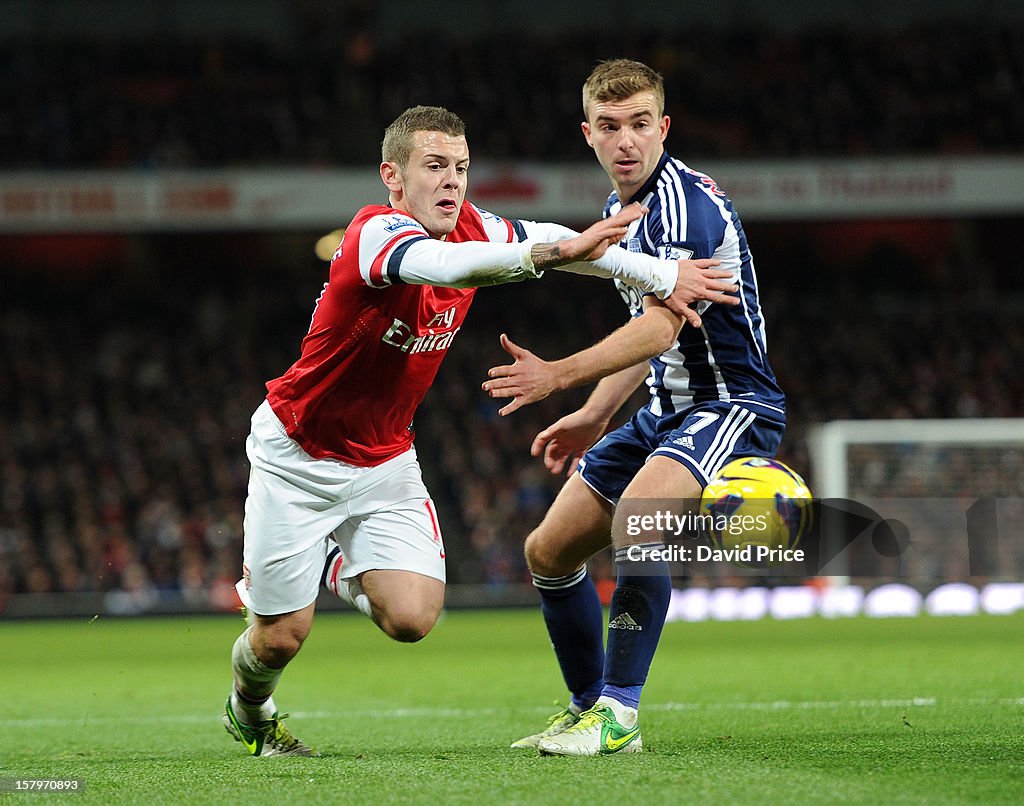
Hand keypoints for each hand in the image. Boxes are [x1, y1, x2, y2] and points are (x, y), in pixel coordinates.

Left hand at [482, 334, 558, 415]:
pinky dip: (509, 409)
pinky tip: (501, 412)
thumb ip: (511, 347)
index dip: (498, 371)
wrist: (552, 377)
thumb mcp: (524, 354)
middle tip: (484, 386)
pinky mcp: (526, 399)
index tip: (490, 373)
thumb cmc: (536, 364)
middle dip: (495, 384)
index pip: (506, 370)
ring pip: (509, 392)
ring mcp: (523, 390)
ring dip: (500, 394)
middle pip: (505, 382)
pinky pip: (516, 404)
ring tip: (491, 394)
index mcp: (518, 369)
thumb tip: (502, 336)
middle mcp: (520, 380)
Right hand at [531, 409, 608, 475]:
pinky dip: (572, 467)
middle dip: (550, 460)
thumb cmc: (578, 418)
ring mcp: (572, 444)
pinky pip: (576, 460)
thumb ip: (552, 431)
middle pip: (553, 452)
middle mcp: (563, 439)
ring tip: (556, 472)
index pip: (543, 440)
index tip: (535, 454)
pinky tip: (569, 474)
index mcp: (556, 433)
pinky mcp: (582, 448)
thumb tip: (541, 437)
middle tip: (550, 468)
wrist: (595, 417)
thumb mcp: (563, 424)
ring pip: (563, 457)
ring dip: (558, 464)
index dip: (537, 446)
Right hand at [532, 202, 647, 268]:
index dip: (631, 213)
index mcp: (606, 227)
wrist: (573, 251)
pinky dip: (617, 231)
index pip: (620, 219)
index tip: (641, 209)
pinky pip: (609, 233)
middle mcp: (604, 226)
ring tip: (638, 214)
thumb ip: (614, 239)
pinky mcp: (596, 236)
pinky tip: (625, 230)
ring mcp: (600, 230)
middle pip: (621, 218)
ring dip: (628, 218)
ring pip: (617, 222)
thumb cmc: (586, 249)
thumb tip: (624, 233)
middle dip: (633, 213)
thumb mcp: (604, 245)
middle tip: (645, 208)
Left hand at [661, 258, 739, 327]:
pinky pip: (705, 262)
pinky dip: (713, 262)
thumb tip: (698, 325)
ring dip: (723, 274)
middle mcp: (701, 282)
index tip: (736, 300)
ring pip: (714, 273)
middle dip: (728, 287)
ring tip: (731, 274)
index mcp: (699, 293)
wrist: (661, 278)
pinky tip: (719, 262)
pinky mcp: (693, 264)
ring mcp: (698, 272)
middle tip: (736, 288)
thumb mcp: (679, 307)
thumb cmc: (668, 293)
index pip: (717, 297)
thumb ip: (690, 315)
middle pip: (718, 285)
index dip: (727, 299)